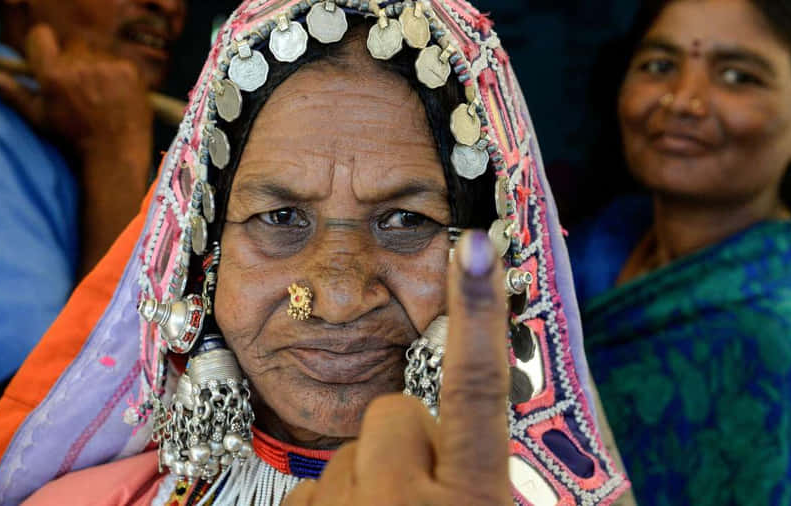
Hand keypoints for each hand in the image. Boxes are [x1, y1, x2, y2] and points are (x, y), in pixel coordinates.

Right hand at [0, 24, 153, 273]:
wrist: (115, 156)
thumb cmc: (72, 140)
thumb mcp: (38, 118)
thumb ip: (12, 92)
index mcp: (53, 76)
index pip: (40, 36)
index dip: (43, 48)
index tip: (50, 62)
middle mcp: (79, 67)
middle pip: (70, 46)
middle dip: (72, 63)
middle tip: (80, 91)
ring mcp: (107, 67)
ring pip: (94, 53)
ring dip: (95, 69)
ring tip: (99, 97)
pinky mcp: (128, 71)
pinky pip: (116, 61)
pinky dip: (116, 75)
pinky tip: (116, 97)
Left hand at [284, 231, 513, 505]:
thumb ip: (472, 462)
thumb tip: (465, 418)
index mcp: (469, 499)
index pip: (477, 389)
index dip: (477, 315)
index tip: (476, 249)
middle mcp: (406, 500)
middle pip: (394, 413)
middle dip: (405, 440)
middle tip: (418, 491)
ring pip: (349, 452)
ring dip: (367, 481)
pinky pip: (313, 489)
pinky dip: (330, 505)